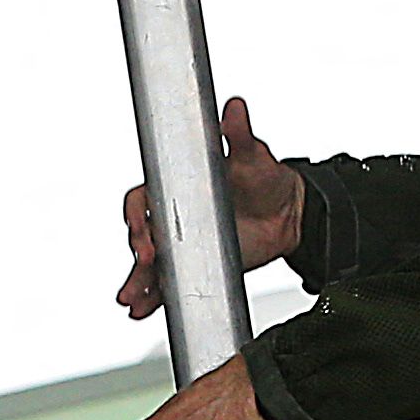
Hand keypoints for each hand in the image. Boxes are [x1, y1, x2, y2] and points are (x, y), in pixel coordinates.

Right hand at [116, 98, 308, 319]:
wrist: (288, 215)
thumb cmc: (266, 180)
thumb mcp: (253, 157)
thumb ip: (239, 135)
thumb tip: (234, 109)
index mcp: (180, 186)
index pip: (146, 198)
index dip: (138, 214)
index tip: (144, 228)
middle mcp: (176, 215)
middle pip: (143, 234)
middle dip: (139, 250)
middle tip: (147, 261)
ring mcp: (183, 243)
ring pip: (150, 264)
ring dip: (137, 281)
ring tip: (131, 298)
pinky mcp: (195, 266)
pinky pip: (168, 284)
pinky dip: (153, 298)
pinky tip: (142, 309)